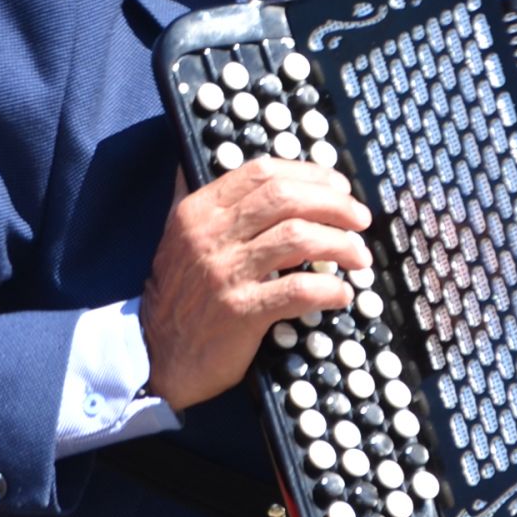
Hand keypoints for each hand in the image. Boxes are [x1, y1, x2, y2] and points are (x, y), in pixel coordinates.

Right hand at [140, 162, 372, 411]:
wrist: (155, 354)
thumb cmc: (177, 296)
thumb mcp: (177, 238)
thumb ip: (195, 200)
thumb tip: (194, 162)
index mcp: (199, 211)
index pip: (262, 172)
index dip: (310, 174)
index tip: (338, 187)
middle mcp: (211, 236)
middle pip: (286, 198)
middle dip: (335, 205)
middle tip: (360, 219)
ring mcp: (226, 273)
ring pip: (299, 238)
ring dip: (341, 244)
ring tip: (359, 256)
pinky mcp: (241, 312)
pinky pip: (298, 290)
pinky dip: (329, 290)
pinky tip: (341, 294)